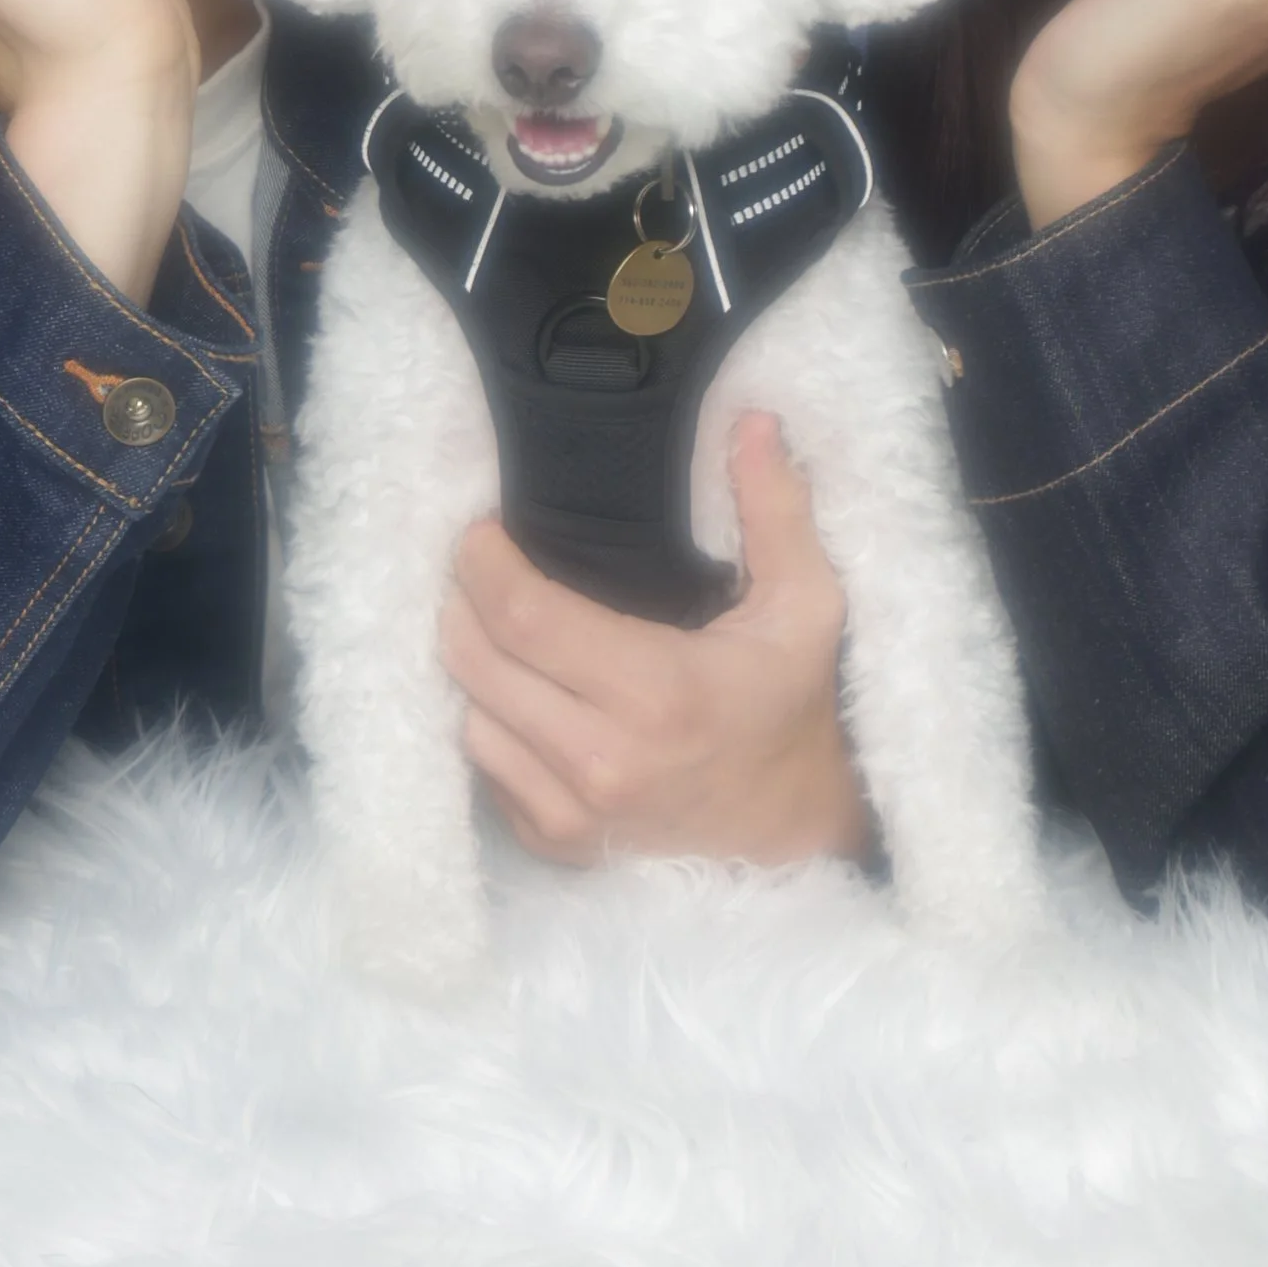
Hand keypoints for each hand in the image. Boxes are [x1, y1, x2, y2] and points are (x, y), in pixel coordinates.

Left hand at [439, 414, 871, 869]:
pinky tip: (518, 691)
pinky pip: (485, 769)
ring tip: (493, 622)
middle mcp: (602, 760)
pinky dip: (489, 723)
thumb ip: (777, 511)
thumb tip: (754, 422)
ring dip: (471, 665)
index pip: (521, 617)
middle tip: (477, 564)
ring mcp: (574, 814)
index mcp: (656, 694)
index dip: (483, 563)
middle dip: (461, 601)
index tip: (481, 530)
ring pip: (469, 716)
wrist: (797, 831)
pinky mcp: (559, 845)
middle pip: (476, 662)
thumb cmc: (793, 707)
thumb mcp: (806, 607)